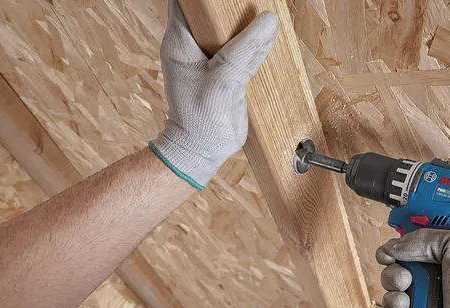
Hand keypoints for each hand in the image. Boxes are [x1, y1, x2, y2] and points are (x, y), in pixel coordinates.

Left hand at [150, 0, 278, 189]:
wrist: (202, 151)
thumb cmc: (200, 120)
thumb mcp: (222, 82)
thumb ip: (245, 51)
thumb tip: (269, 21)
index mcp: (180, 40)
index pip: (187, 2)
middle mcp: (195, 44)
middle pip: (213, 10)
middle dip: (232, 5)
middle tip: (252, 4)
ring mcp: (213, 56)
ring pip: (232, 27)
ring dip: (248, 22)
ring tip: (264, 17)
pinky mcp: (230, 69)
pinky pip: (245, 47)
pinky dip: (257, 42)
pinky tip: (268, 36)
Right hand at [376, 229, 449, 307]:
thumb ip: (425, 239)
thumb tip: (394, 247)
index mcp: (441, 258)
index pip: (406, 249)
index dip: (393, 250)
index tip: (388, 255)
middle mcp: (430, 280)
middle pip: (393, 272)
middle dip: (393, 275)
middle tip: (405, 281)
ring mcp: (423, 304)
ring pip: (389, 296)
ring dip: (392, 298)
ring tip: (406, 303)